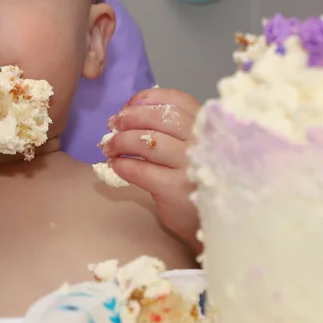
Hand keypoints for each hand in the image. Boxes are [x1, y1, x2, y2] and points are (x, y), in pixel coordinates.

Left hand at [101, 88, 202, 250]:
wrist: (212, 223)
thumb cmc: (198, 180)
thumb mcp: (195, 148)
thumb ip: (174, 129)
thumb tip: (127, 114)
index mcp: (209, 127)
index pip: (177, 100)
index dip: (148, 99)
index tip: (128, 106)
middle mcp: (203, 143)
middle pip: (160, 117)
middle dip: (130, 117)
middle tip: (113, 125)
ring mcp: (191, 166)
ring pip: (148, 142)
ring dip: (121, 141)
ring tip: (110, 147)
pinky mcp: (176, 189)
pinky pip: (141, 170)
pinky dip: (124, 165)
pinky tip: (117, 165)